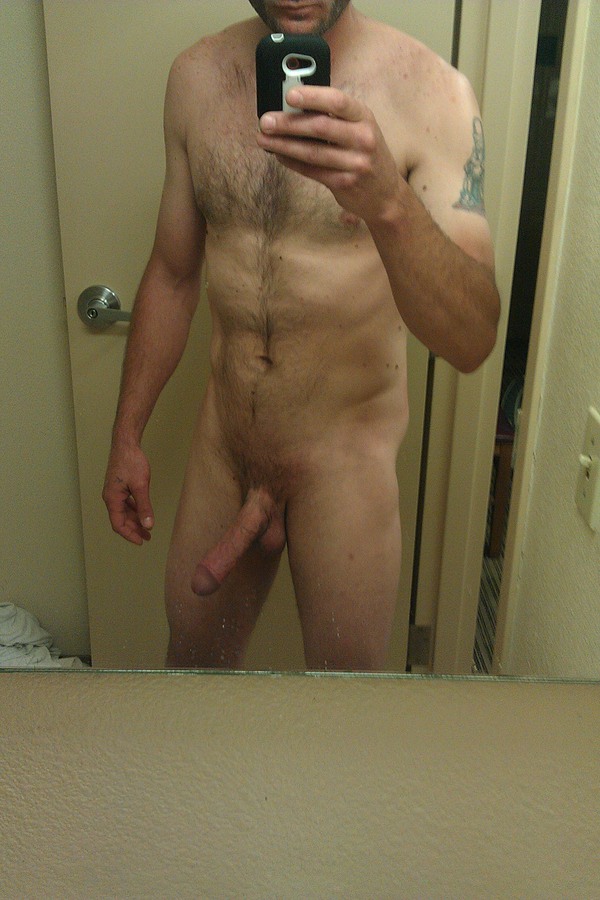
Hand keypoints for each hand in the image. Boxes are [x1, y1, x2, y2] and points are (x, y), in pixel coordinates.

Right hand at [103, 444, 153, 544]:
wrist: (126, 444)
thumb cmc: (131, 462)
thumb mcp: (141, 486)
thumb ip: (144, 507)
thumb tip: (148, 525)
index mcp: (112, 499)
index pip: (118, 524)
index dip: (129, 535)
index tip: (141, 541)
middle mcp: (110, 497)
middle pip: (121, 519)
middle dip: (134, 529)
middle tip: (148, 537)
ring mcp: (114, 492)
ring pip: (124, 512)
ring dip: (135, 520)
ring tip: (147, 528)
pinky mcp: (119, 486)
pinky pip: (126, 503)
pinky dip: (134, 510)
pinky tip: (142, 512)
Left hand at [256, 86, 401, 224]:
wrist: (386, 194)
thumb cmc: (365, 154)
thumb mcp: (359, 129)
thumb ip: (334, 118)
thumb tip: (294, 106)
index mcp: (364, 117)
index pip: (338, 101)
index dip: (312, 97)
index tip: (289, 95)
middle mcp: (363, 138)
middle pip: (320, 127)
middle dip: (288, 123)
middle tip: (265, 121)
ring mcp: (355, 163)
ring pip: (312, 152)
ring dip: (283, 145)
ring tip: (263, 139)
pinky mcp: (344, 183)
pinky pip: (312, 171)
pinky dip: (292, 162)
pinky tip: (279, 155)